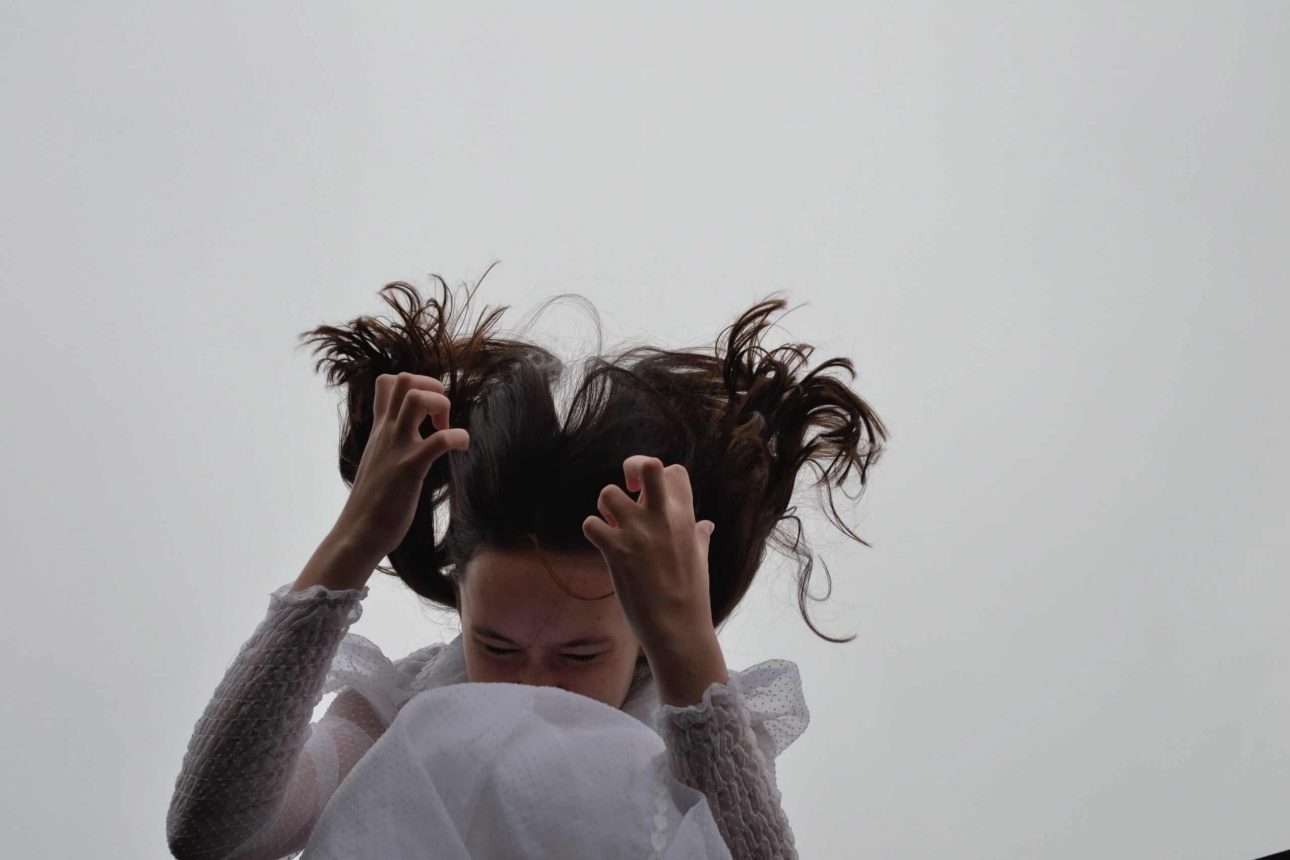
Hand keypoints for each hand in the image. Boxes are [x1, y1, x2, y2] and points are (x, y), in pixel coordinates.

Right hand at [333, 372, 469, 558]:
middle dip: (431, 387)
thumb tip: (410, 443)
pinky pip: (439, 440)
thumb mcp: (378, 463)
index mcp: (379, 431)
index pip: (386, 383)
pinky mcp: (410, 468)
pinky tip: (462, 447)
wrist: (358, 534)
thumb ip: (390, 446)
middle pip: (403, 378)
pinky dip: (458, 437)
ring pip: (416, 397)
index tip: (429, 411)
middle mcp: (386, 433)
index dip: (415, 384)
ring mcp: (397, 448)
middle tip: (440, 418)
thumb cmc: (372, 504)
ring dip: (441, 404)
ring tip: (446, 428)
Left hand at [581, 455, 716, 656]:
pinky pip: (591, 524)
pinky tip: (603, 545)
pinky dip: (593, 531)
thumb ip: (700, 536)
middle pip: (647, 465)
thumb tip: (707, 525)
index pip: (674, 471)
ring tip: (612, 525)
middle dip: (632, 467)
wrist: (678, 628)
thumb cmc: (691, 596)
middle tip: (628, 489)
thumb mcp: (701, 559)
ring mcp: (638, 533)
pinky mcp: (617, 551)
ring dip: (605, 506)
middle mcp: (661, 518)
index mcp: (685, 517)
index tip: (651, 495)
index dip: (658, 476)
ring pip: (607, 493)